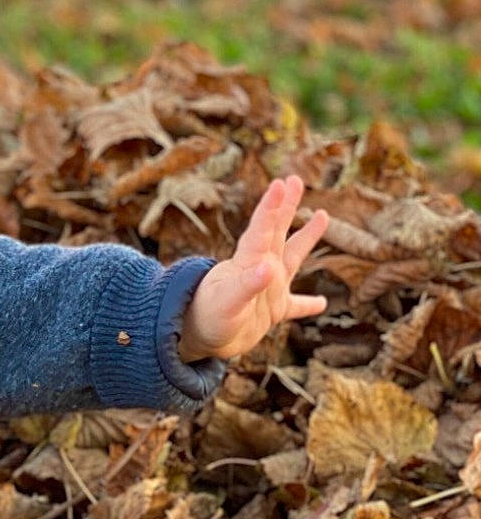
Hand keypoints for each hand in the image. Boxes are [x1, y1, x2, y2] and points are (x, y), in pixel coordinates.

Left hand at [177, 174, 328, 362]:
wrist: (196, 338)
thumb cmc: (207, 317)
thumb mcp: (227, 302)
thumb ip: (247, 284)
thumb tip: (269, 268)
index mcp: (247, 262)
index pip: (262, 229)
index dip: (272, 206)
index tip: (282, 182)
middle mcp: (259, 269)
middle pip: (276, 232)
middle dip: (286, 206)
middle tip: (295, 180)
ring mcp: (267, 290)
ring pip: (292, 258)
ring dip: (306, 238)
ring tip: (322, 215)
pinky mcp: (271, 312)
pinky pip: (295, 306)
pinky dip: (307, 305)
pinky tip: (321, 304)